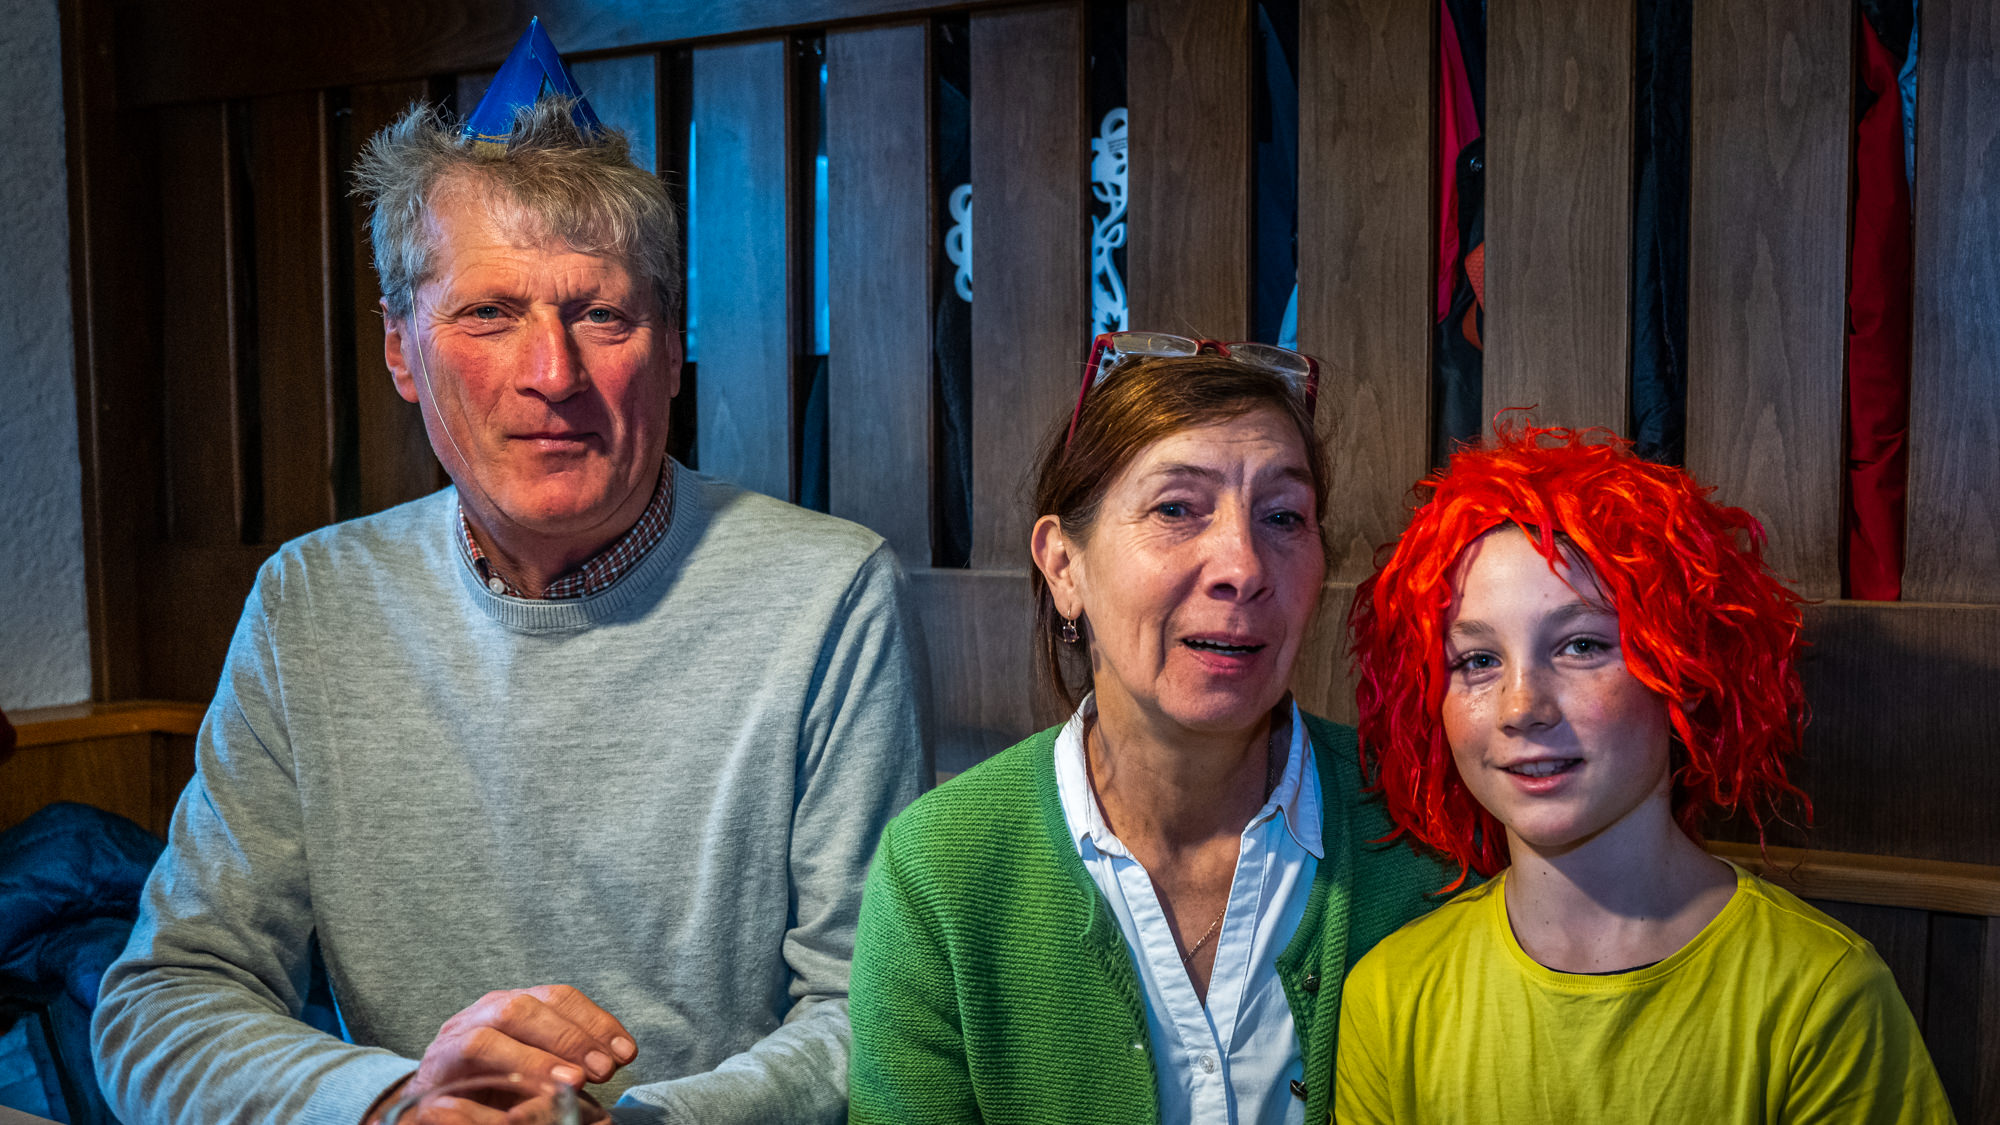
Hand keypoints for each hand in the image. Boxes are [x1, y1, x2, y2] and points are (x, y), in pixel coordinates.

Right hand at [367, 985, 635, 1121]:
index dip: (595, 1021)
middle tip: (603, 1070)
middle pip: (525, 1009)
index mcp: (513, 1005)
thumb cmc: (495, 1085)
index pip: (558, 998)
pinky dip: (493, 1081)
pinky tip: (526, 1097)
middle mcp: (481, 1014)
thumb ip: (569, 1065)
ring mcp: (451, 1041)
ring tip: (572, 1082)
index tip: (626, 1052)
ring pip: (487, 1038)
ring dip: (533, 1059)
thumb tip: (610, 1072)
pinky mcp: (429, 1074)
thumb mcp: (539, 1069)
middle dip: (570, 1037)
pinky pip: (458, 1073)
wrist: (430, 1105)